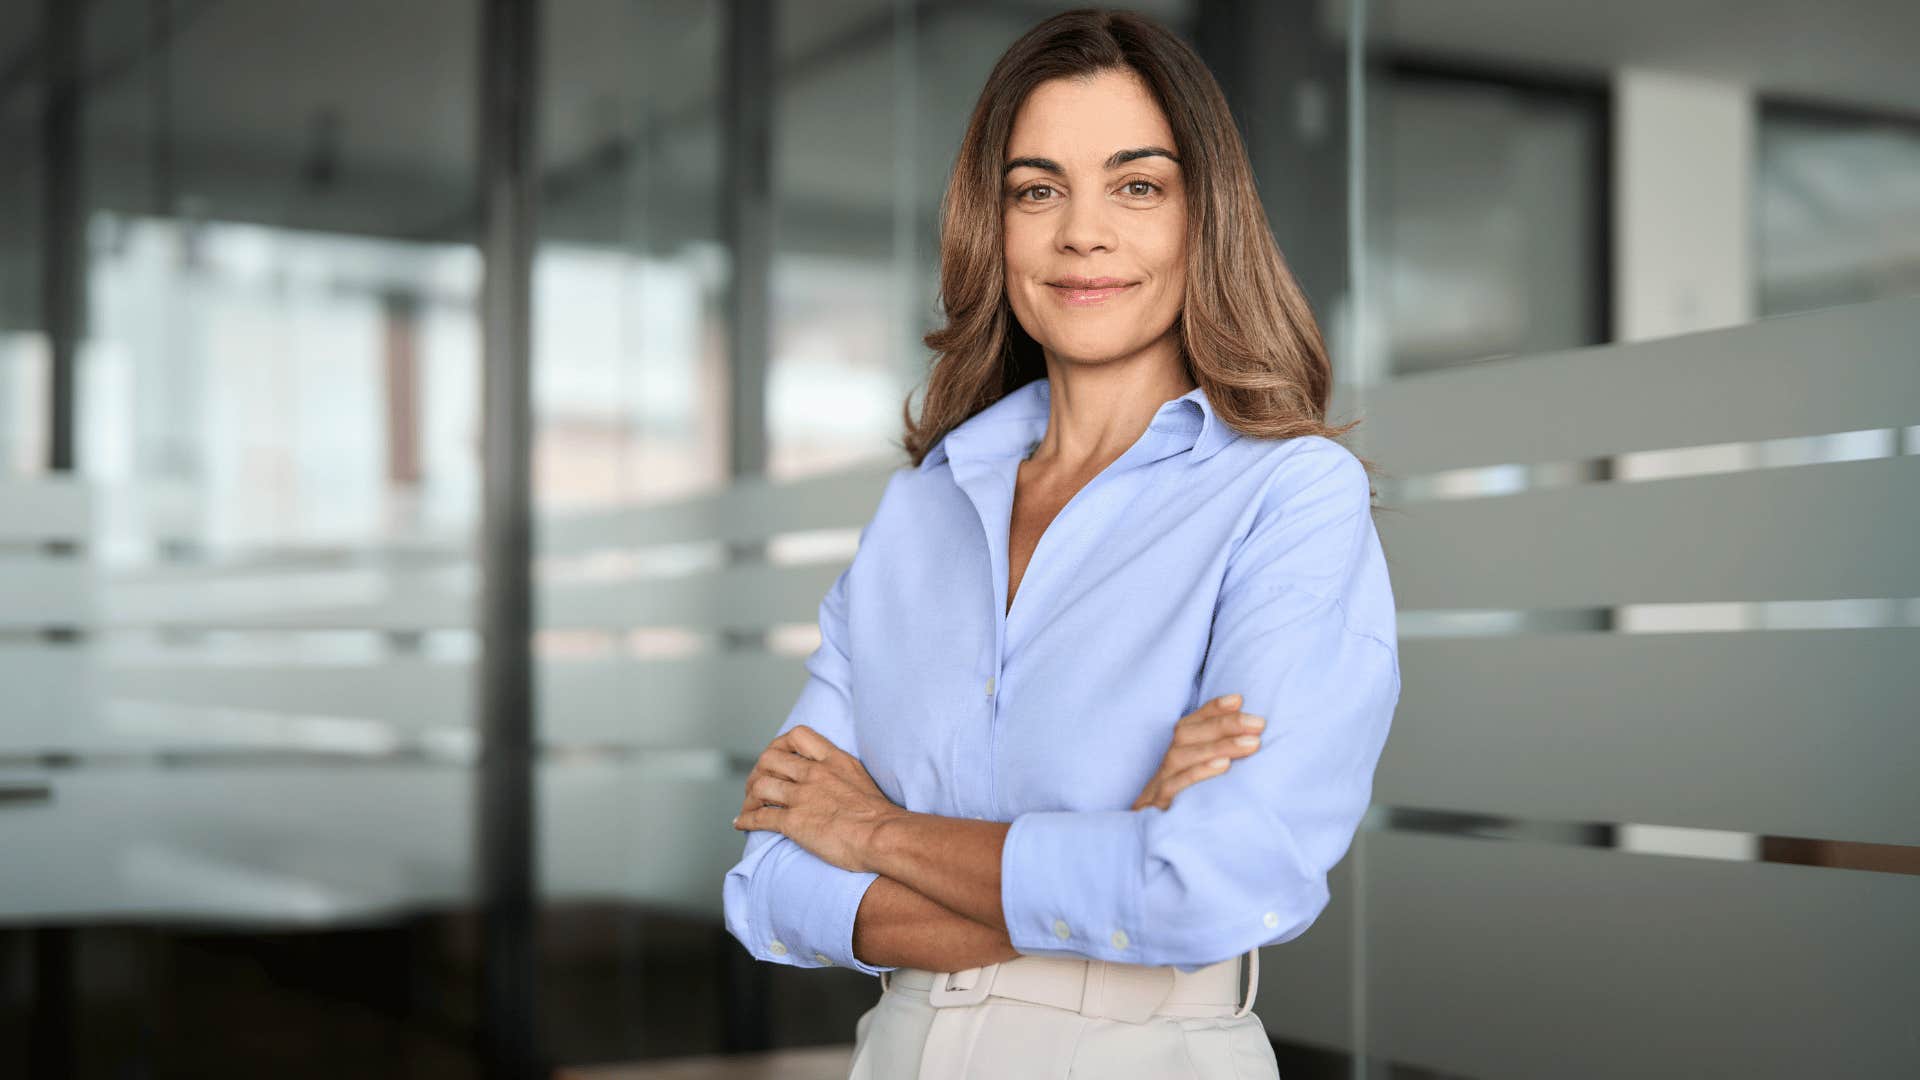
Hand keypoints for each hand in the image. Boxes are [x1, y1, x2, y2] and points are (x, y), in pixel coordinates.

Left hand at [731, 724, 904, 873]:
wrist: (883, 836)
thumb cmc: (880, 815)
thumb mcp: (861, 778)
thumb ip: (842, 773)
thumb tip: (835, 782)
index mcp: (832, 760)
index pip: (797, 735)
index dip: (781, 744)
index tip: (778, 757)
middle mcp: (814, 773)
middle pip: (769, 759)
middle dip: (758, 771)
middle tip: (757, 785)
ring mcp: (801, 796)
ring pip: (760, 786)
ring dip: (749, 797)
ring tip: (749, 806)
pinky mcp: (794, 822)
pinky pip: (760, 817)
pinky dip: (746, 820)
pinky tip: (741, 824)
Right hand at [1131, 693, 1264, 811]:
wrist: (1153, 844)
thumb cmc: (1189, 806)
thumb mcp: (1204, 778)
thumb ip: (1221, 756)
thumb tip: (1254, 734)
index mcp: (1177, 754)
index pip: (1191, 723)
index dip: (1212, 709)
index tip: (1238, 700)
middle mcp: (1166, 765)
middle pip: (1186, 734)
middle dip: (1224, 725)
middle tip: (1258, 724)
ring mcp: (1159, 785)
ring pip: (1181, 756)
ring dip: (1218, 746)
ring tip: (1251, 743)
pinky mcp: (1158, 807)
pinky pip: (1175, 786)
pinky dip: (1199, 773)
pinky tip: (1224, 766)